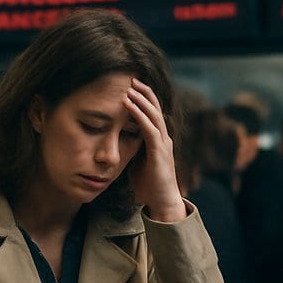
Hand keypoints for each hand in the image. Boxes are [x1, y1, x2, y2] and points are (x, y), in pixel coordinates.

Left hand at [123, 78, 185, 222]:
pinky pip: (149, 128)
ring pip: (154, 114)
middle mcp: (164, 138)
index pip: (153, 114)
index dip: (144, 99)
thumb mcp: (138, 164)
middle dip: (144, 93)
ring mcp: (163, 144)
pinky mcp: (159, 152)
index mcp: (159, 141)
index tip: (132, 88)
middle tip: (132, 79)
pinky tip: (130, 104)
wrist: (163, 204)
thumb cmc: (150, 186)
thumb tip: (118, 143)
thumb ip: (132, 151)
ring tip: (130, 87)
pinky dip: (139, 114)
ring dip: (141, 99)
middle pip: (156, 108)